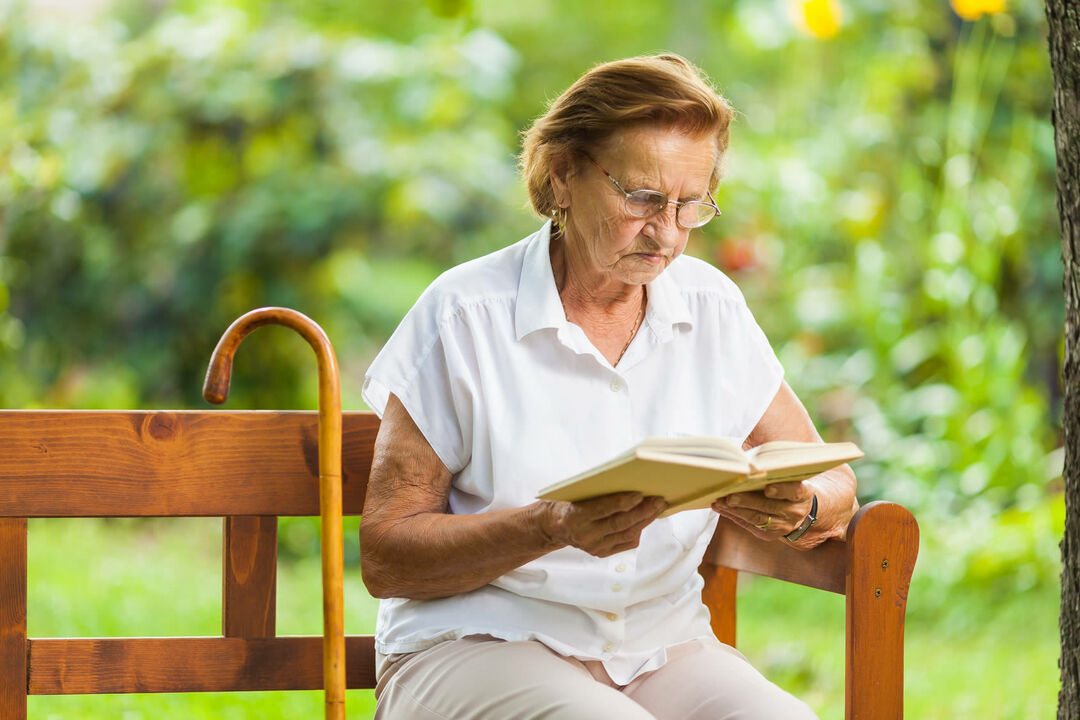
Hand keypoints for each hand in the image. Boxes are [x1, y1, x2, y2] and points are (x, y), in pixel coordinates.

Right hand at [537, 492, 667, 556]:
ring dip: (646, 520)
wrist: (553, 526)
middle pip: (620, 524)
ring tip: (658, 507)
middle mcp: (585, 535)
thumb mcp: (576, 492)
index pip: (603, 509)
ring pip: (627, 534)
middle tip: (658, 500)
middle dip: (642, 512)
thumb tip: (630, 484)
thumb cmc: (568, 502)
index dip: (623, 502)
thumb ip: (598, 491)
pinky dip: (639, 529)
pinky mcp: (601, 553)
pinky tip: (647, 518)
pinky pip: (626, 543)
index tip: (640, 494)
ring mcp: (594, 547)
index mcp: (575, 516)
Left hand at [711, 480, 815, 545]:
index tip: (767, 488)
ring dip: (736, 510)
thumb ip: (770, 471)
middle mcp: (796, 511)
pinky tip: (720, 507)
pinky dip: (733, 515)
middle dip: (748, 501)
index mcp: (803, 493)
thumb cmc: (785, 484)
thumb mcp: (785, 476)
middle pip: (770, 506)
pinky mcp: (770, 534)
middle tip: (730, 496)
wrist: (798, 509)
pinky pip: (750, 525)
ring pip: (758, 518)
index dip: (782, 490)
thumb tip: (743, 464)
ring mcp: (784, 525)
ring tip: (720, 501)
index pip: (795, 491)